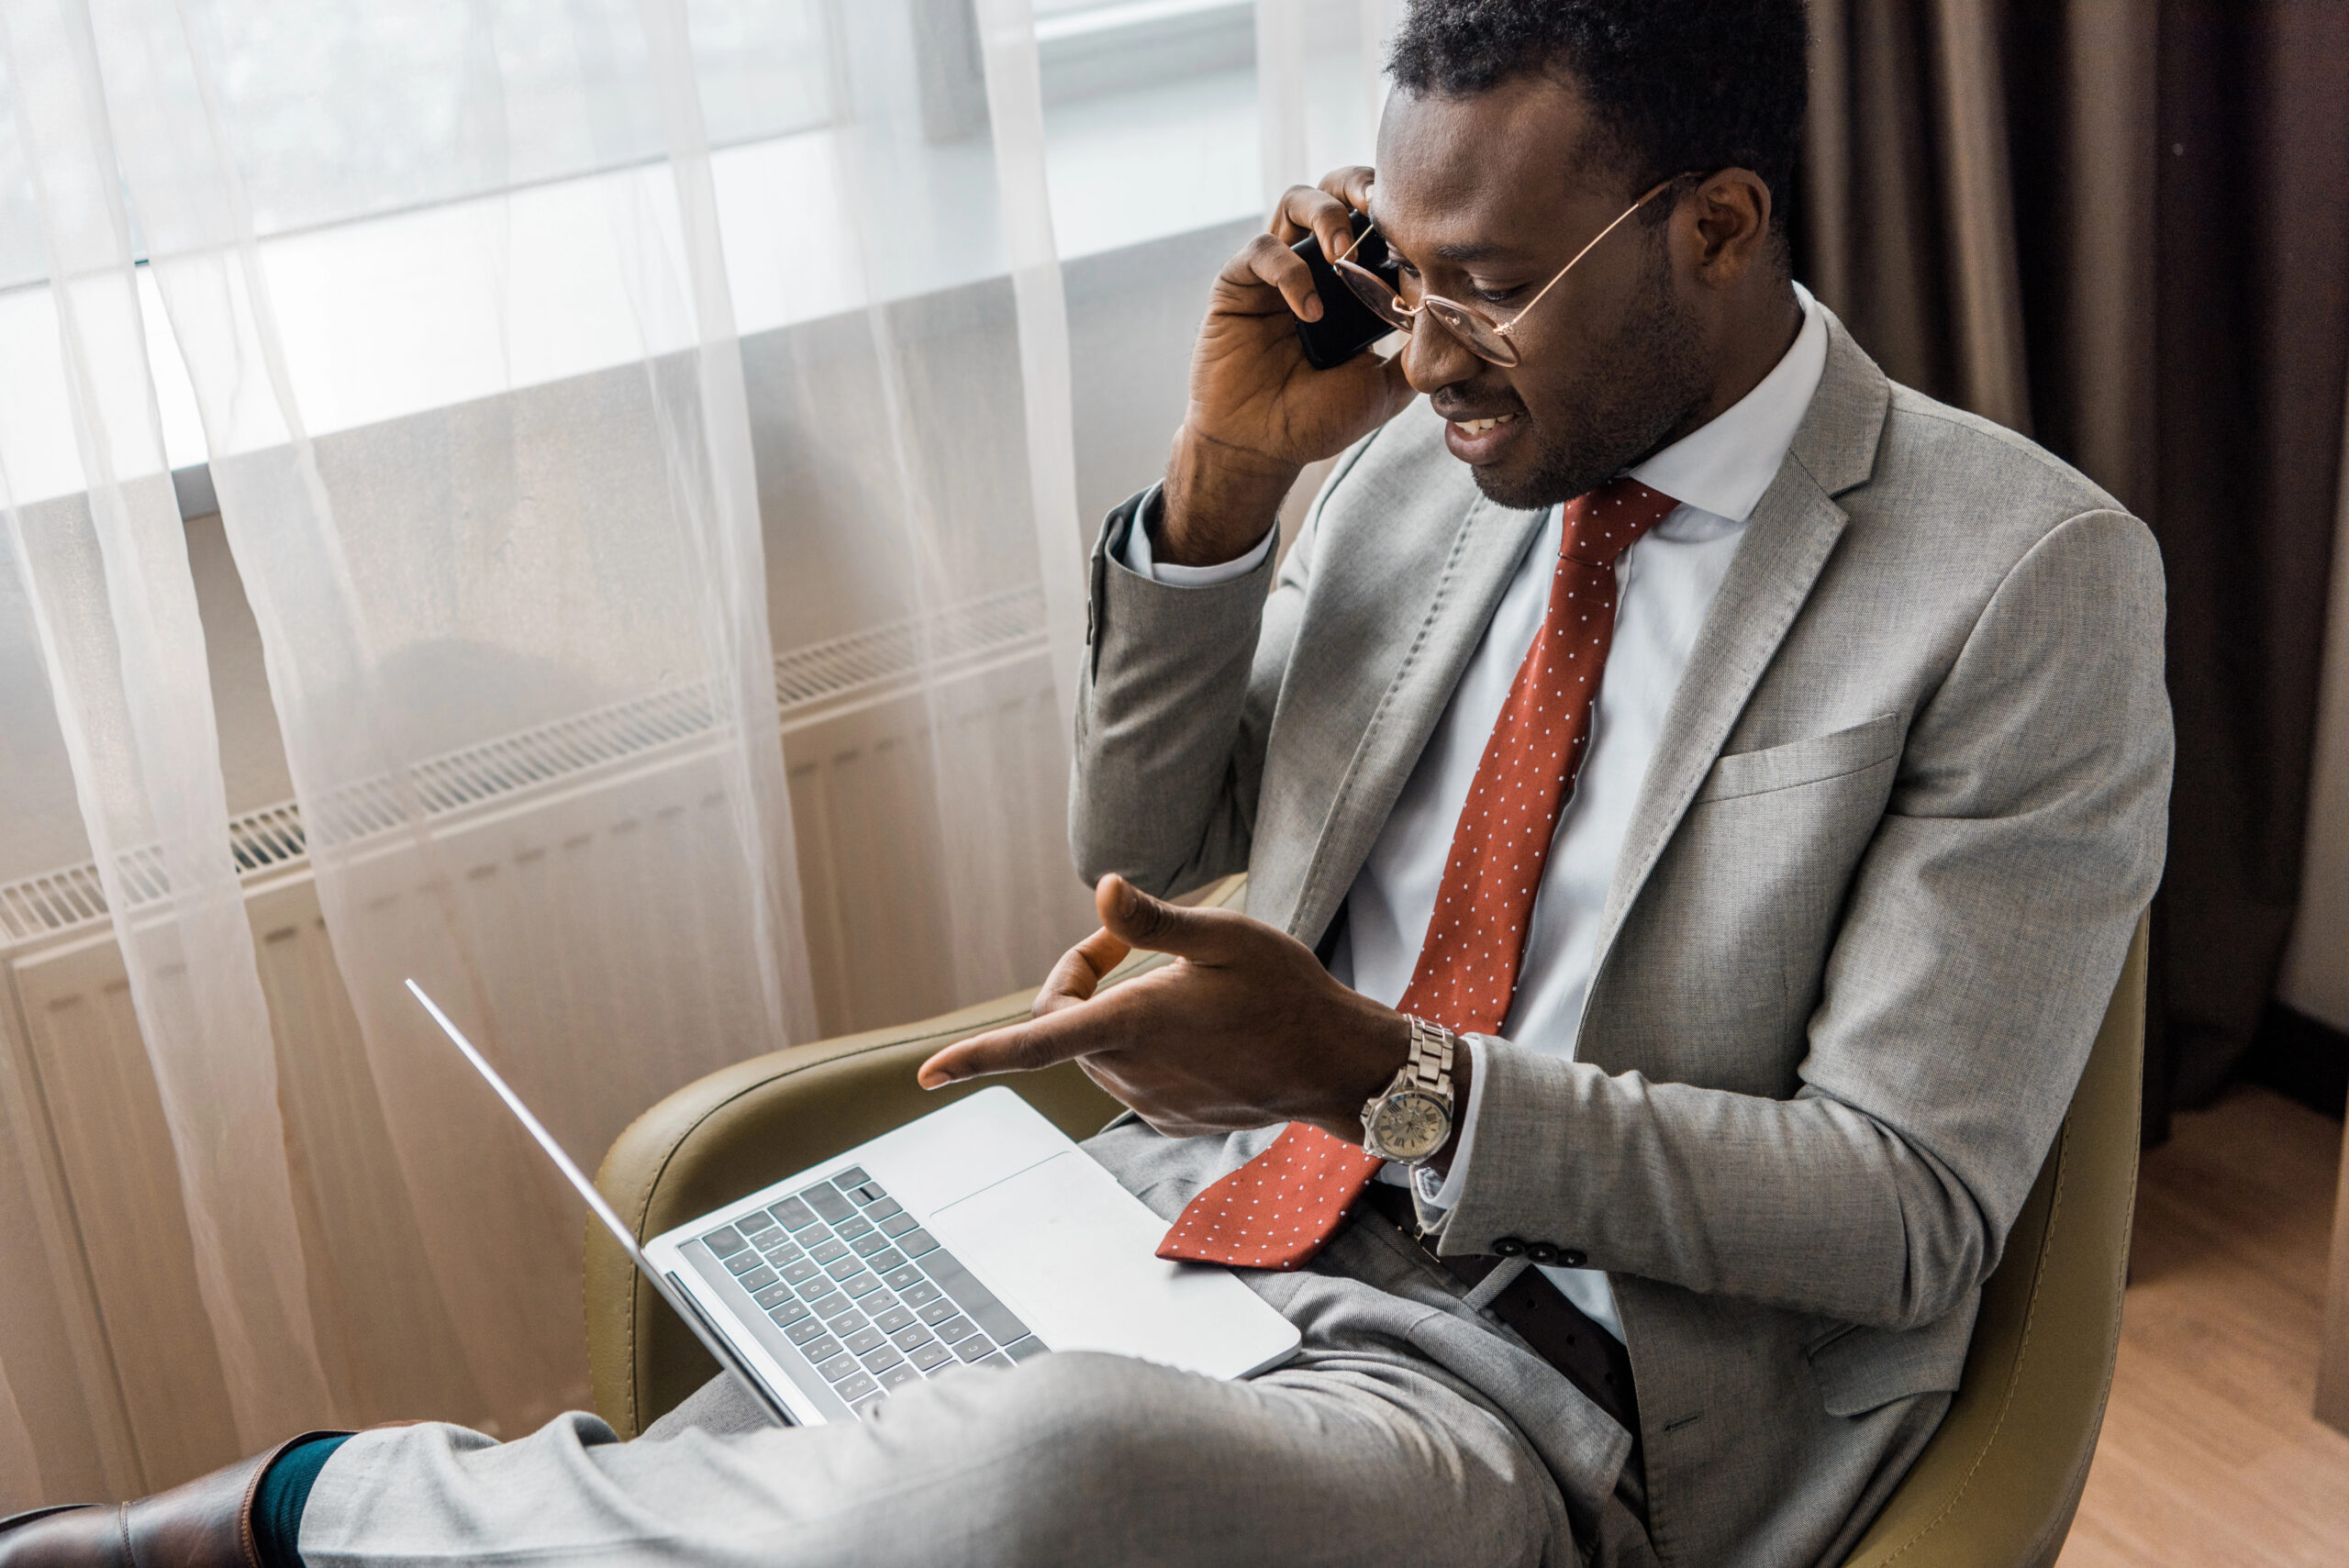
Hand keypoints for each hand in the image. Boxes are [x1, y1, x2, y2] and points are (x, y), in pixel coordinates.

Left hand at [918, 875, 1413, 1142]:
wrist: (1338, 1067)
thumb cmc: (1288, 992)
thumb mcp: (1229, 937)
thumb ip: (1159, 920)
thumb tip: (1103, 889)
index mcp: (1134, 1024)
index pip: (1036, 1042)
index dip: (976, 1058)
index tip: (929, 1075)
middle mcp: (1131, 1073)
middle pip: (1063, 1027)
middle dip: (1078, 981)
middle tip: (1124, 940)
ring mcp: (1150, 1104)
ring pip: (1094, 1054)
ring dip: (1109, 1016)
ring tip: (1174, 984)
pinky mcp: (1169, 1121)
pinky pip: (1130, 1079)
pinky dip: (1140, 1050)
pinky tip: (1198, 1032)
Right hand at [1161, 167, 1418, 565]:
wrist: (1260, 449)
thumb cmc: (1317, 419)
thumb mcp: (1385, 390)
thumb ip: (1417, 357)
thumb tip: (1461, 332)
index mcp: (1352, 282)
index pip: (1376, 223)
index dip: (1399, 216)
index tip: (1424, 233)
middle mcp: (1314, 264)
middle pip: (1335, 189)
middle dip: (1359, 185)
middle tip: (1381, 207)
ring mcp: (1275, 271)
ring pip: (1296, 201)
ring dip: (1326, 214)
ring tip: (1344, 253)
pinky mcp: (1238, 283)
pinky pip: (1262, 250)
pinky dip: (1289, 271)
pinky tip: (1310, 309)